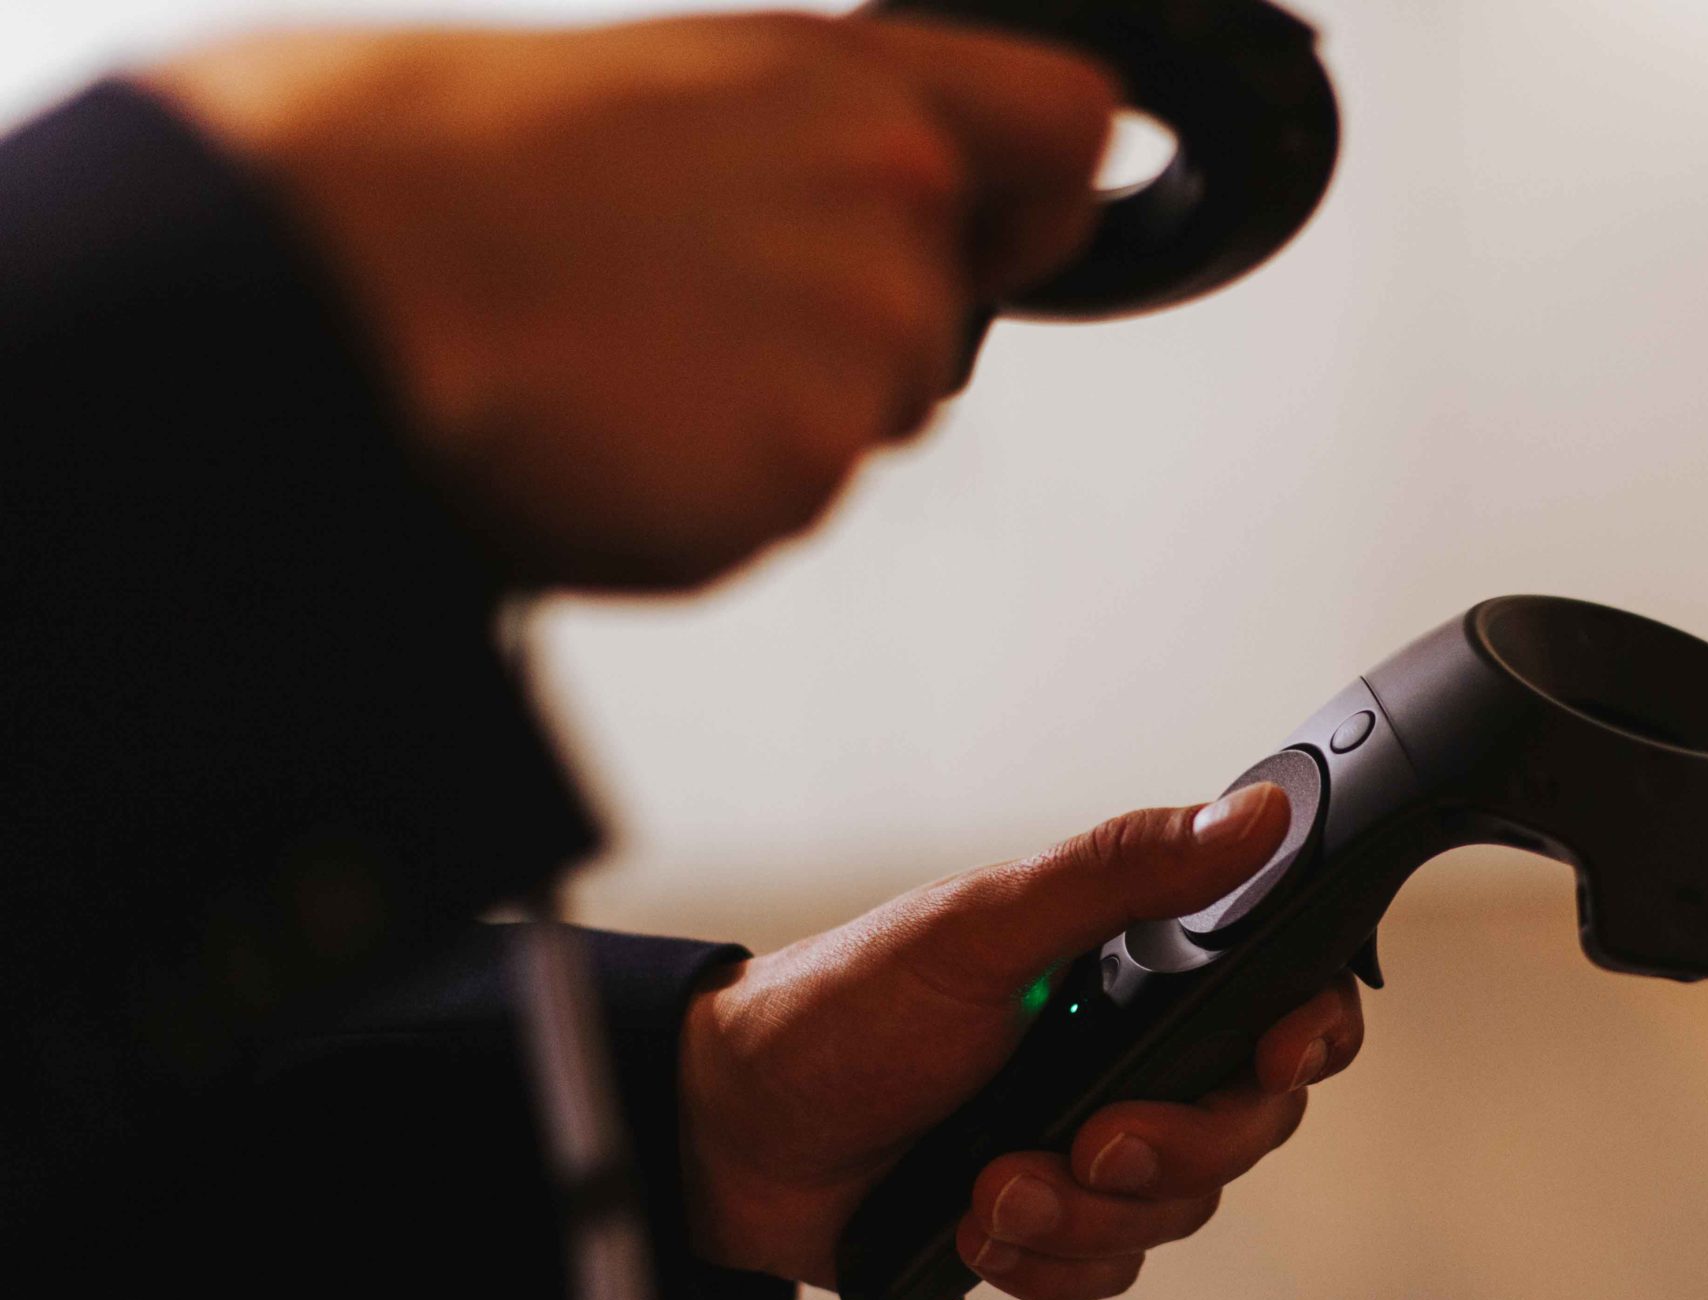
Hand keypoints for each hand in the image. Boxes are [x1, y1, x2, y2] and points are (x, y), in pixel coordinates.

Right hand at [145, 14, 1116, 588]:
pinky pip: (785, 506)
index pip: (1066, 133)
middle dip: (842, 344)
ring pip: (863, 424)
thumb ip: (819, 142)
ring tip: (621, 366)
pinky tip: (613, 433)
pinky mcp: (805, 465)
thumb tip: (901, 201)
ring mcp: (858, 341)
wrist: (340, 268)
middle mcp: (892, 199)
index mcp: (858, 84)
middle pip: (938, 324)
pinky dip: (710, 495)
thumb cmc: (463, 168)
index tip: (1002, 237)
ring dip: (768, 422)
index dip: (1039, 205)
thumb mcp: (676, 87)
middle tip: (677, 318)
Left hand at [676, 784, 1365, 1299]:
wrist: (729, 1137)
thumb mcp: (983, 927)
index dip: (1309, 1032)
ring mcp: (1092, 1146)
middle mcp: (1131, 1056)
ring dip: (1086, 1216)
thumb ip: (1122, 873)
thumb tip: (1257, 812)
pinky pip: (1108, 1271)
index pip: (1280, 996)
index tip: (1276, 1054)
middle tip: (1090, 1142)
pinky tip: (976, 1229)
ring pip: (1178, 1208)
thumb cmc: (845, 1006)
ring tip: (990, 1189)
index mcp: (1133, 968)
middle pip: (1245, 1123)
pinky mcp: (1048, 1226)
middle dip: (1176, 1147)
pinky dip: (1048, 1264)